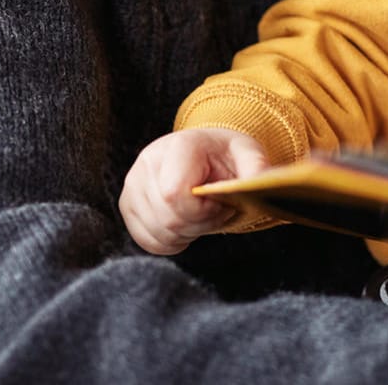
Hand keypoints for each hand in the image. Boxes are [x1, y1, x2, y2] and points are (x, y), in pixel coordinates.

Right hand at [119, 126, 268, 254]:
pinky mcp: (127, 205)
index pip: (175, 194)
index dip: (203, 211)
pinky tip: (186, 226)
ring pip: (156, 231)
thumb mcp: (248, 153)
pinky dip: (170, 242)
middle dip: (199, 225)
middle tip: (216, 212)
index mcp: (178, 146)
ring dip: (186, 234)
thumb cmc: (227, 155)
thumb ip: (256, 168)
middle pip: (167, 217)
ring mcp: (133, 184)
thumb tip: (260, 184)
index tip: (221, 204)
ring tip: (203, 216)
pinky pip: (146, 240)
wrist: (205, 154)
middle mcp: (148, 162)